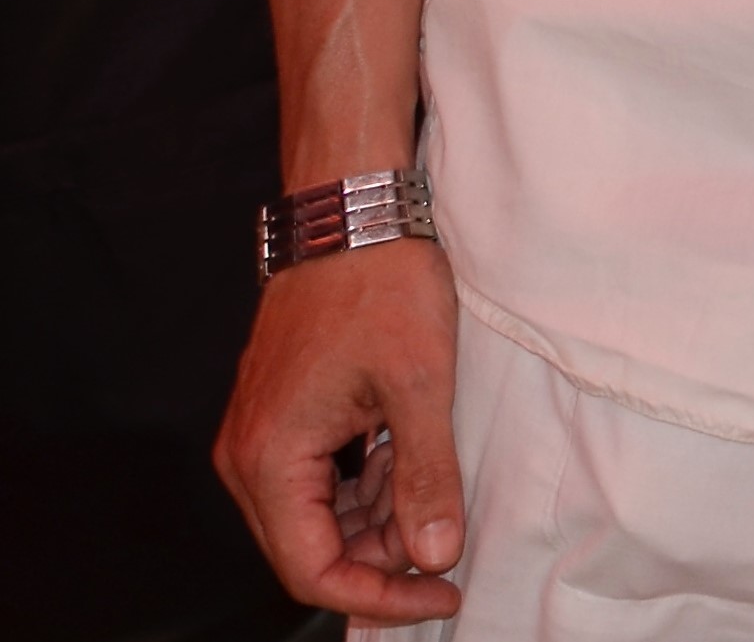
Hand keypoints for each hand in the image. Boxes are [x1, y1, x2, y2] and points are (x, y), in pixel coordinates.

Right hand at [212, 241, 466, 622]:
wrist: (352, 212)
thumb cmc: (382, 286)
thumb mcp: (419, 385)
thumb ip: (425, 478)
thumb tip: (432, 557)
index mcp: (269, 460)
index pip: (312, 570)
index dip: (378, 596)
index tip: (441, 592)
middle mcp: (250, 457)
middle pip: (311, 548)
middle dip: (382, 560)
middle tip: (450, 549)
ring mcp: (263, 435)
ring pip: (319, 514)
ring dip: (378, 520)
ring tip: (440, 496)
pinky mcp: (284, 415)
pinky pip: (321, 477)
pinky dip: (368, 484)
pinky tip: (414, 464)